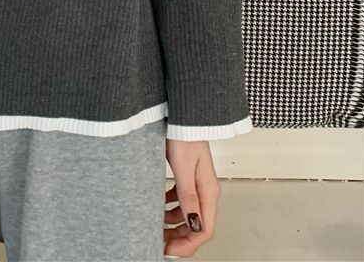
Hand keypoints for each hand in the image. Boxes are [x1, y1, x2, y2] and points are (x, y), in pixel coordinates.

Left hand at [163, 138, 220, 257]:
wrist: (186, 115)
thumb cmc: (185, 136)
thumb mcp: (183, 167)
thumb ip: (187, 195)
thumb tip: (192, 224)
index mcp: (208, 192)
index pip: (204, 230)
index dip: (188, 244)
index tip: (169, 249)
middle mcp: (206, 191)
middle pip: (196, 225)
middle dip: (179, 237)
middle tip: (159, 242)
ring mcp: (197, 184)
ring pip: (188, 214)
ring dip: (173, 223)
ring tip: (156, 225)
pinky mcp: (188, 176)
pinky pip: (181, 200)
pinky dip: (170, 206)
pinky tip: (158, 205)